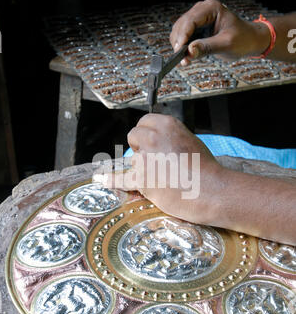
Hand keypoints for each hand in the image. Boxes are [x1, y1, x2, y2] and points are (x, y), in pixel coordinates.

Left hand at [103, 114, 224, 224]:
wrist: (212, 191)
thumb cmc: (205, 168)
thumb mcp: (189, 140)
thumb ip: (169, 137)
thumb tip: (154, 143)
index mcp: (166, 125)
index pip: (144, 122)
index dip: (147, 133)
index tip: (150, 142)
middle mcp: (153, 138)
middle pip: (134, 138)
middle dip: (141, 148)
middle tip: (157, 161)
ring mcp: (145, 159)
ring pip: (133, 160)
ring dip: (142, 168)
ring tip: (164, 179)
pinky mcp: (141, 179)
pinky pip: (121, 179)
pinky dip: (111, 180)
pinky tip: (101, 179)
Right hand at [170, 0, 270, 64]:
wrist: (250, 40)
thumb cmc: (243, 39)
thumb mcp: (226, 44)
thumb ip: (207, 47)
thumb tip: (189, 51)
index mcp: (211, 8)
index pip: (190, 20)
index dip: (182, 36)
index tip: (179, 51)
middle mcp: (202, 10)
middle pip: (181, 25)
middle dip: (179, 42)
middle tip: (182, 59)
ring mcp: (198, 19)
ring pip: (179, 32)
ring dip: (179, 46)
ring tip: (185, 60)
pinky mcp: (196, 28)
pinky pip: (183, 37)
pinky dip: (182, 48)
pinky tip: (187, 57)